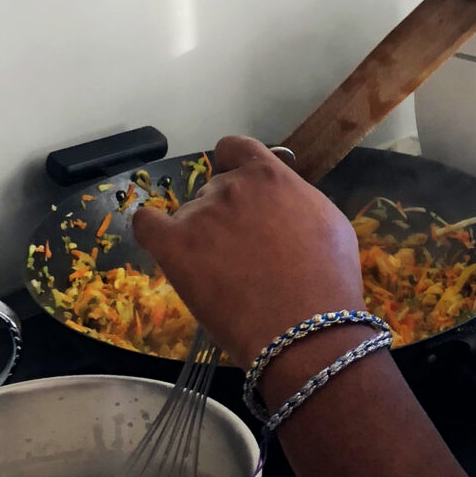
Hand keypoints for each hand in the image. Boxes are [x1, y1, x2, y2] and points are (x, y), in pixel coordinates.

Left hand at [132, 136, 364, 366]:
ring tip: (222, 274)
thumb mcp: (329, 223)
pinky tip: (165, 245)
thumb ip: (296, 202)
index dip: (233, 167)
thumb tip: (280, 205)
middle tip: (241, 251)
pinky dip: (152, 230)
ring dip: (201, 235)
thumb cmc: (328, 281)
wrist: (304, 327)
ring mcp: (200, 214)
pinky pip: (146, 224)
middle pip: (214, 188)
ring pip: (189, 215)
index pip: (236, 149)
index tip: (240, 192)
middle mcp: (232, 186)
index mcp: (270, 175)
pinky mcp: (173, 245)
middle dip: (224, 213)